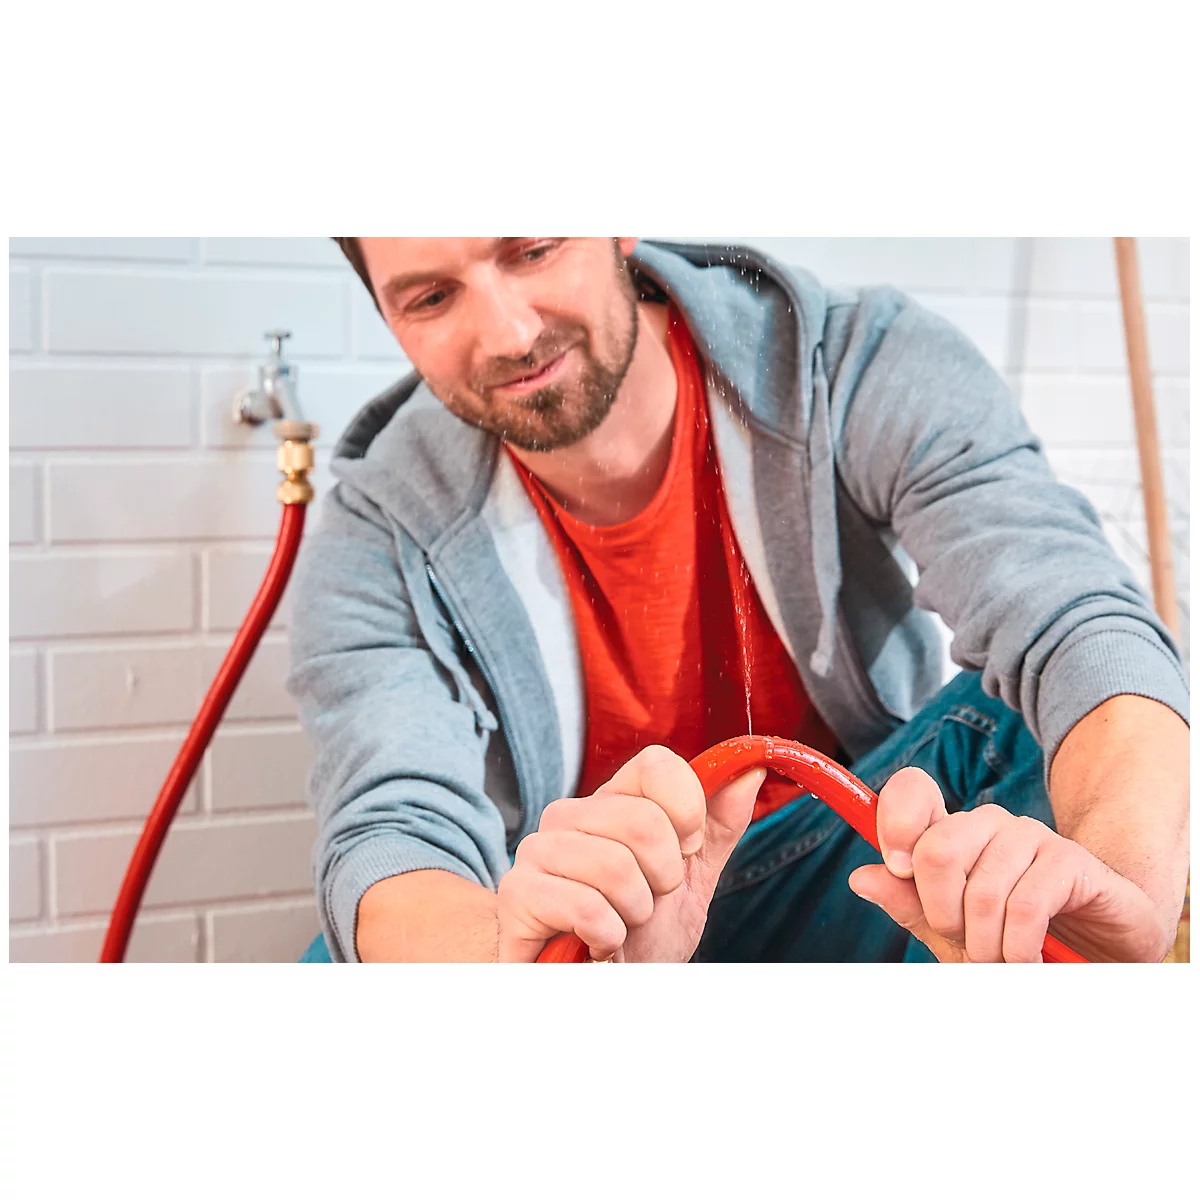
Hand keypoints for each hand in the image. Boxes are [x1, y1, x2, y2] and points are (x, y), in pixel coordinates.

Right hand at [497, 745, 765, 962]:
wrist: (593, 993)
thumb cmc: (641, 935)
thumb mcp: (692, 880)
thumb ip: (718, 824)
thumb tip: (750, 767)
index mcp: (611, 802)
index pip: (655, 764)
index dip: (687, 810)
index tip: (686, 852)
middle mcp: (569, 816)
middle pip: (644, 822)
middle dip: (664, 879)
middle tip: (647, 903)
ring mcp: (538, 851)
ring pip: (616, 866)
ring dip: (635, 912)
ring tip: (620, 925)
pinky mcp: (519, 894)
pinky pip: (586, 906)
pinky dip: (607, 936)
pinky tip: (596, 943)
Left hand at [846, 767, 1170, 961]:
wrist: (1100, 946)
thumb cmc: (1018, 936)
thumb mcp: (953, 930)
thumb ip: (908, 903)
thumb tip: (860, 876)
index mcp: (953, 832)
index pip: (911, 791)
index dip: (894, 824)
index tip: (899, 870)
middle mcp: (989, 823)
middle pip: (936, 850)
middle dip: (943, 914)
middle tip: (965, 941)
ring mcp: (1031, 837)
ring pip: (982, 889)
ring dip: (985, 945)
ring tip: (1001, 960)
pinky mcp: (1071, 861)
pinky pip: (1026, 905)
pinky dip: (1018, 948)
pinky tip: (1027, 961)